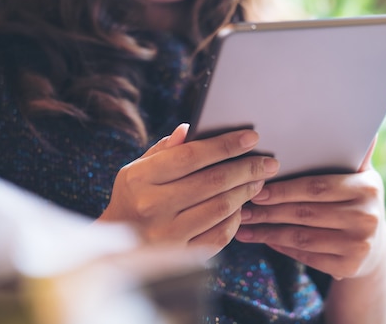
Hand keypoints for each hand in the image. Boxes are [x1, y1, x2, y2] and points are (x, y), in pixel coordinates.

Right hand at [99, 124, 279, 257]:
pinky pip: (220, 235)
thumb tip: (189, 130)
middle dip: (247, 168)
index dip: (225, 145)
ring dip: (246, 192)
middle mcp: (152, 206)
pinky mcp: (181, 256)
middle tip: (268, 163)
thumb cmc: (134, 198)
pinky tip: (242, 207)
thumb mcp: (138, 170)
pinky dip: (236, 219)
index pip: (191, 155)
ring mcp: (166, 235)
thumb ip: (164, 150)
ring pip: (221, 208)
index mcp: (140, 178)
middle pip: (212, 181)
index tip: (251, 137)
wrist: (117, 246)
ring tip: (258, 181)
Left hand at [235, 139, 385, 278]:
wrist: (373, 247)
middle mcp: (367, 218)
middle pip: (305, 213)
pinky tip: (263, 239)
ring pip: (301, 237)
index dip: (284, 189)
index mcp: (367, 189)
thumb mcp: (362, 176)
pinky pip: (306, 255)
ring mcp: (358, 246)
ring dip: (268, 231)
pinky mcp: (348, 268)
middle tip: (242, 207)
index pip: (317, 187)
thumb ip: (355, 154)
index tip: (257, 188)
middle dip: (269, 210)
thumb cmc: (357, 201)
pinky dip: (281, 247)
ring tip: (244, 225)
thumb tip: (365, 126)